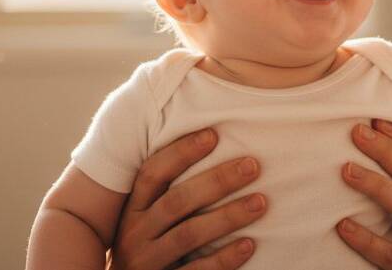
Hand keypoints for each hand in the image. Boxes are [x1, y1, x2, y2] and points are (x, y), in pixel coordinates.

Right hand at [108, 128, 266, 269]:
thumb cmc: (145, 244)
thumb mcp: (143, 218)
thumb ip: (165, 191)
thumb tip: (210, 141)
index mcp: (131, 209)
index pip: (152, 174)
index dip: (180, 153)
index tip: (213, 135)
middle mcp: (135, 233)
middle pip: (176, 202)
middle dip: (216, 181)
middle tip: (252, 166)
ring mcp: (148, 261)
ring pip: (189, 235)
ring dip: (227, 217)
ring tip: (260, 202)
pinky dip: (223, 258)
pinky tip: (249, 244)